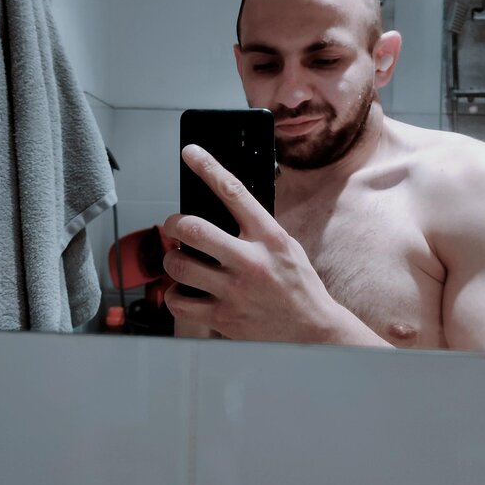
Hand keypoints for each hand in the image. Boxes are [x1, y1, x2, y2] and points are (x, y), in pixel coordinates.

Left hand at [163, 144, 339, 341]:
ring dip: (172, 260)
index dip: (207, 166)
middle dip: (174, 223)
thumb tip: (222, 207)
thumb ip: (257, 228)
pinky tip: (185, 290)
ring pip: (179, 265)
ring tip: (179, 260)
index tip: (191, 153)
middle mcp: (250, 261)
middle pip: (193, 229)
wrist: (312, 331)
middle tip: (174, 225)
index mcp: (269, 236)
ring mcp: (235, 291)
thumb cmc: (298, 285)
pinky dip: (174, 294)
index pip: (233, 191)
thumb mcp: (286, 246)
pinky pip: (178, 301)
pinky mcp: (223, 318)